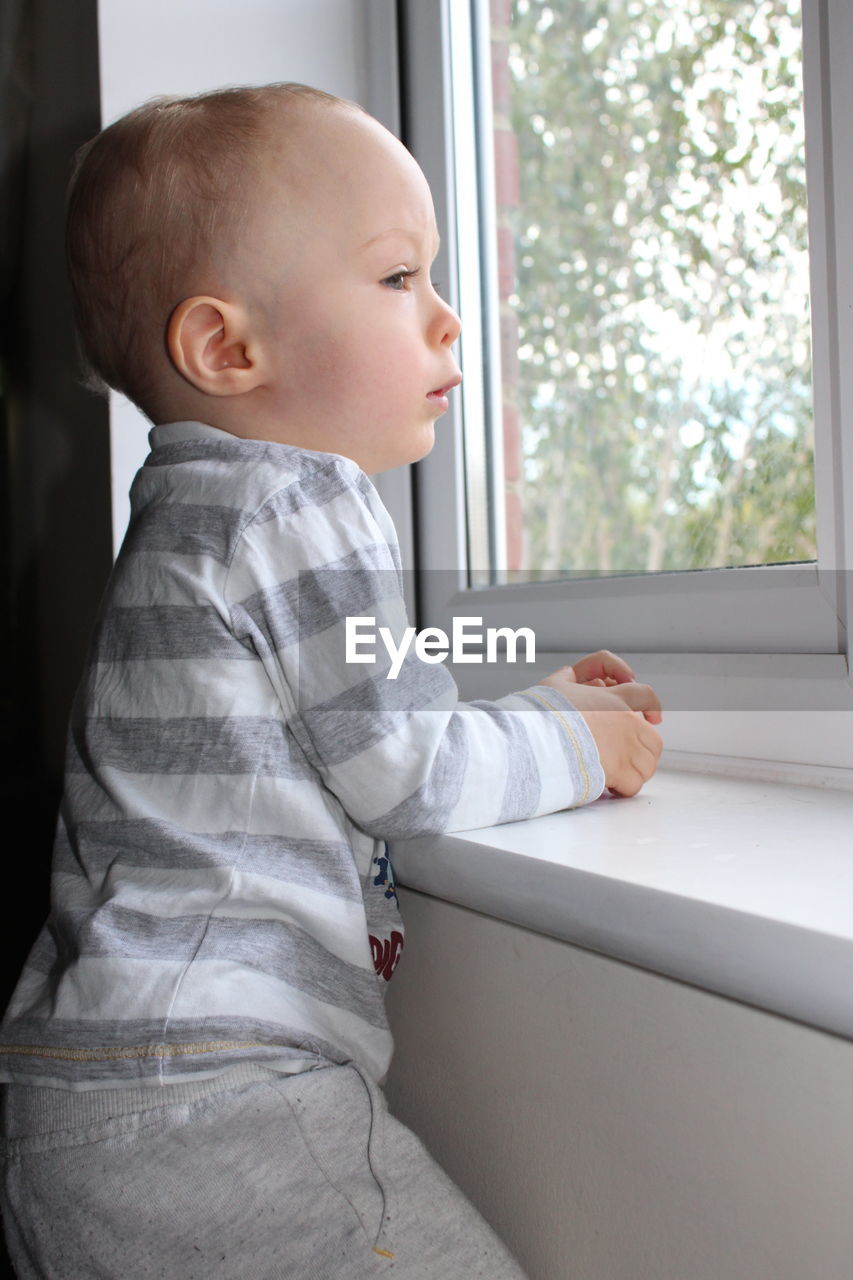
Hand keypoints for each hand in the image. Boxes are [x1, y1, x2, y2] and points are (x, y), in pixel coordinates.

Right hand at [540, 665, 662, 796]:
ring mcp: (625, 748)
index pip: (646, 697)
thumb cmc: (542, 715)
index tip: (654, 718)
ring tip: (619, 775)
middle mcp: (625, 722)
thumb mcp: (553, 686)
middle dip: (644, 751)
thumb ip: (567, 679)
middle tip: (629, 758)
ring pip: (647, 764)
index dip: (653, 707)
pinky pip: (633, 784)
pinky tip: (611, 787)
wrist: (538, 741)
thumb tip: (569, 675)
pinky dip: (624, 788)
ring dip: (635, 771)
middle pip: (654, 739)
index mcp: (614, 699)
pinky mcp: (618, 771)